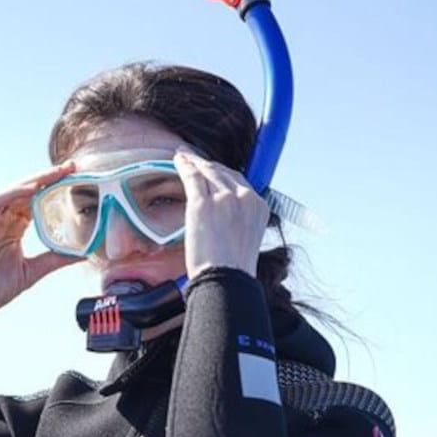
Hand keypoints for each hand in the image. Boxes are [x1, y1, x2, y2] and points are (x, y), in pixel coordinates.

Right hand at [0, 162, 84, 326]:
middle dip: (49, 178)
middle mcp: (1, 220)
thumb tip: (83, 254)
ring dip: (35, 180)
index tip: (76, 179)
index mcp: (13, 228)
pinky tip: (32, 188)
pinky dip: (14, 192)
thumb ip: (55, 260)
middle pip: (27, 191)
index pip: (36, 201)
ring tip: (56, 173)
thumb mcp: (32, 272)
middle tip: (72, 167)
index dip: (54, 189)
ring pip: (13, 191)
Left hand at [173, 149, 268, 278]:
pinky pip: (192, 177)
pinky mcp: (203, 204)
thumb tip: (224, 219)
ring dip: (194, 161)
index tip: (212, 169)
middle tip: (195, 159)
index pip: (239, 181)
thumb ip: (239, 221)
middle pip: (223, 172)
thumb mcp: (245, 239)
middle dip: (207, 164)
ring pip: (207, 171)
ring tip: (184, 156)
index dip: (222, 173)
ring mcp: (224, 198)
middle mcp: (245, 197)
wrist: (226, 280)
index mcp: (258, 206)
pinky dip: (184, 166)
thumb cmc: (232, 268)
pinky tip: (178, 161)